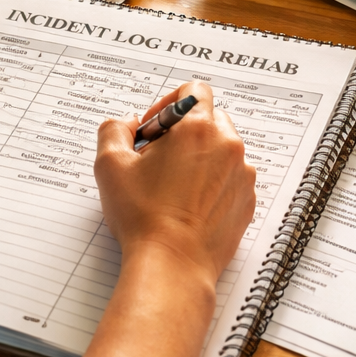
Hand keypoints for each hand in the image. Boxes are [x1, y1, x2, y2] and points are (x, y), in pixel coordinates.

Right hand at [83, 82, 255, 356]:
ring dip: (199, 157)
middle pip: (209, 118)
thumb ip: (115, 128)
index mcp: (198, 128)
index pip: (194, 90)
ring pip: (221, 149)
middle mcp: (228, 146)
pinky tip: (186, 205)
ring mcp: (242, 176)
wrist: (172, 266)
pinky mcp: (246, 202)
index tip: (153, 128)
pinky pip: (230, 178)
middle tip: (157, 158)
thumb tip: (129, 124)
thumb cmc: (142, 217)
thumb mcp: (110, 164)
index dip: (168, 103)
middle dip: (183, 131)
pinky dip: (212, 184)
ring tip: (171, 186)